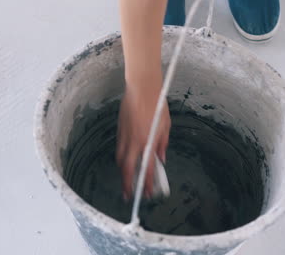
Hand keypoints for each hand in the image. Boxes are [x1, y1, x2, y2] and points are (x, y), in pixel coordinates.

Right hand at [116, 80, 170, 200]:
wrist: (142, 88)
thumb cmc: (156, 104)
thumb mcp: (166, 125)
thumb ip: (162, 144)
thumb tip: (161, 159)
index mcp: (148, 141)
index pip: (146, 168)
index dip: (147, 183)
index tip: (147, 192)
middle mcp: (134, 141)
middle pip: (127, 168)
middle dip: (127, 184)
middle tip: (128, 194)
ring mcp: (125, 136)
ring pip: (120, 159)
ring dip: (123, 172)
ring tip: (126, 181)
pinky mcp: (119, 130)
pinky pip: (119, 149)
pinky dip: (121, 158)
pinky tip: (124, 162)